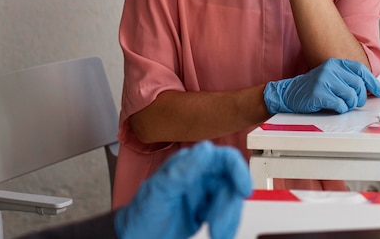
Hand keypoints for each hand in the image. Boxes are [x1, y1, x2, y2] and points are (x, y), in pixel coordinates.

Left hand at [114, 140, 251, 238]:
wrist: (136, 237)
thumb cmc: (142, 212)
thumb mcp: (161, 189)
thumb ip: (183, 170)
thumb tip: (205, 150)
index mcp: (188, 163)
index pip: (220, 157)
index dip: (237, 169)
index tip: (243, 189)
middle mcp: (198, 174)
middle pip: (230, 182)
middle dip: (229, 206)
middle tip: (219, 226)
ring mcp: (203, 192)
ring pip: (230, 199)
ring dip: (228, 218)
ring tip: (217, 234)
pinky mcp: (206, 209)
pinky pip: (226, 213)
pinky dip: (227, 225)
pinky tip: (218, 233)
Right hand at [263, 58, 379, 113]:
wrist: (289, 93)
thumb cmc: (313, 87)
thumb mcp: (332, 78)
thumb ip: (350, 80)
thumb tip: (375, 88)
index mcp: (335, 63)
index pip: (360, 69)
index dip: (372, 82)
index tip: (379, 91)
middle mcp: (330, 69)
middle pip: (358, 85)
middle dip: (359, 98)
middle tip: (353, 102)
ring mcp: (324, 80)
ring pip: (351, 96)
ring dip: (349, 105)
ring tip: (339, 104)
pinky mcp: (319, 93)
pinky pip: (340, 105)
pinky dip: (339, 109)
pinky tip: (331, 106)